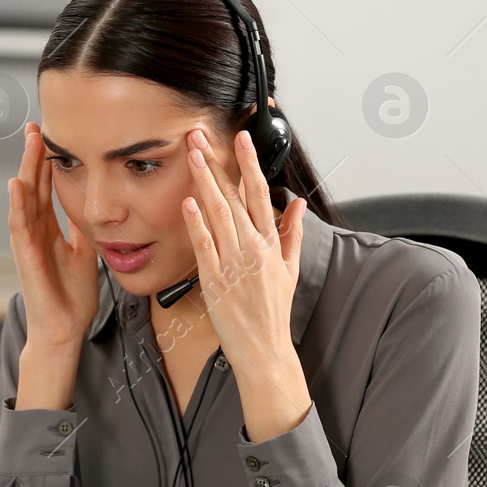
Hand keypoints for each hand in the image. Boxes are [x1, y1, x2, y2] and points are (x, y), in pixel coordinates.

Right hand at [8, 121, 98, 348]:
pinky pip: (19, 226)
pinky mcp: (25, 257)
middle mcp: (35, 231)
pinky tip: (16, 183)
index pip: (47, 188)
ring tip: (29, 142)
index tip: (52, 136)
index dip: (49, 162)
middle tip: (36, 126)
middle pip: (33, 186)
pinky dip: (17, 204)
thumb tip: (93, 205)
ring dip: (26, 169)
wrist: (65, 329)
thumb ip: (83, 228)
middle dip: (35, 156)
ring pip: (24, 198)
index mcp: (49, 230)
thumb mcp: (85, 252)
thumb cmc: (72, 296)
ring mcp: (27, 243)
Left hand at [181, 123, 308, 370]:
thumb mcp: (290, 269)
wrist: (264, 348)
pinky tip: (188, 202)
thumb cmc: (274, 311)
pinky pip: (204, 246)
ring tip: (192, 156)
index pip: (260, 193)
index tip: (241, 138)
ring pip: (218, 214)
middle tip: (200, 138)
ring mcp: (233, 263)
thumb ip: (292, 233)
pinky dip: (196, 223)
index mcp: (271, 244)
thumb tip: (298, 204)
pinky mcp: (214, 280)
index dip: (249, 163)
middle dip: (216, 164)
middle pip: (234, 197)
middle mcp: (253, 249)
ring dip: (204, 182)